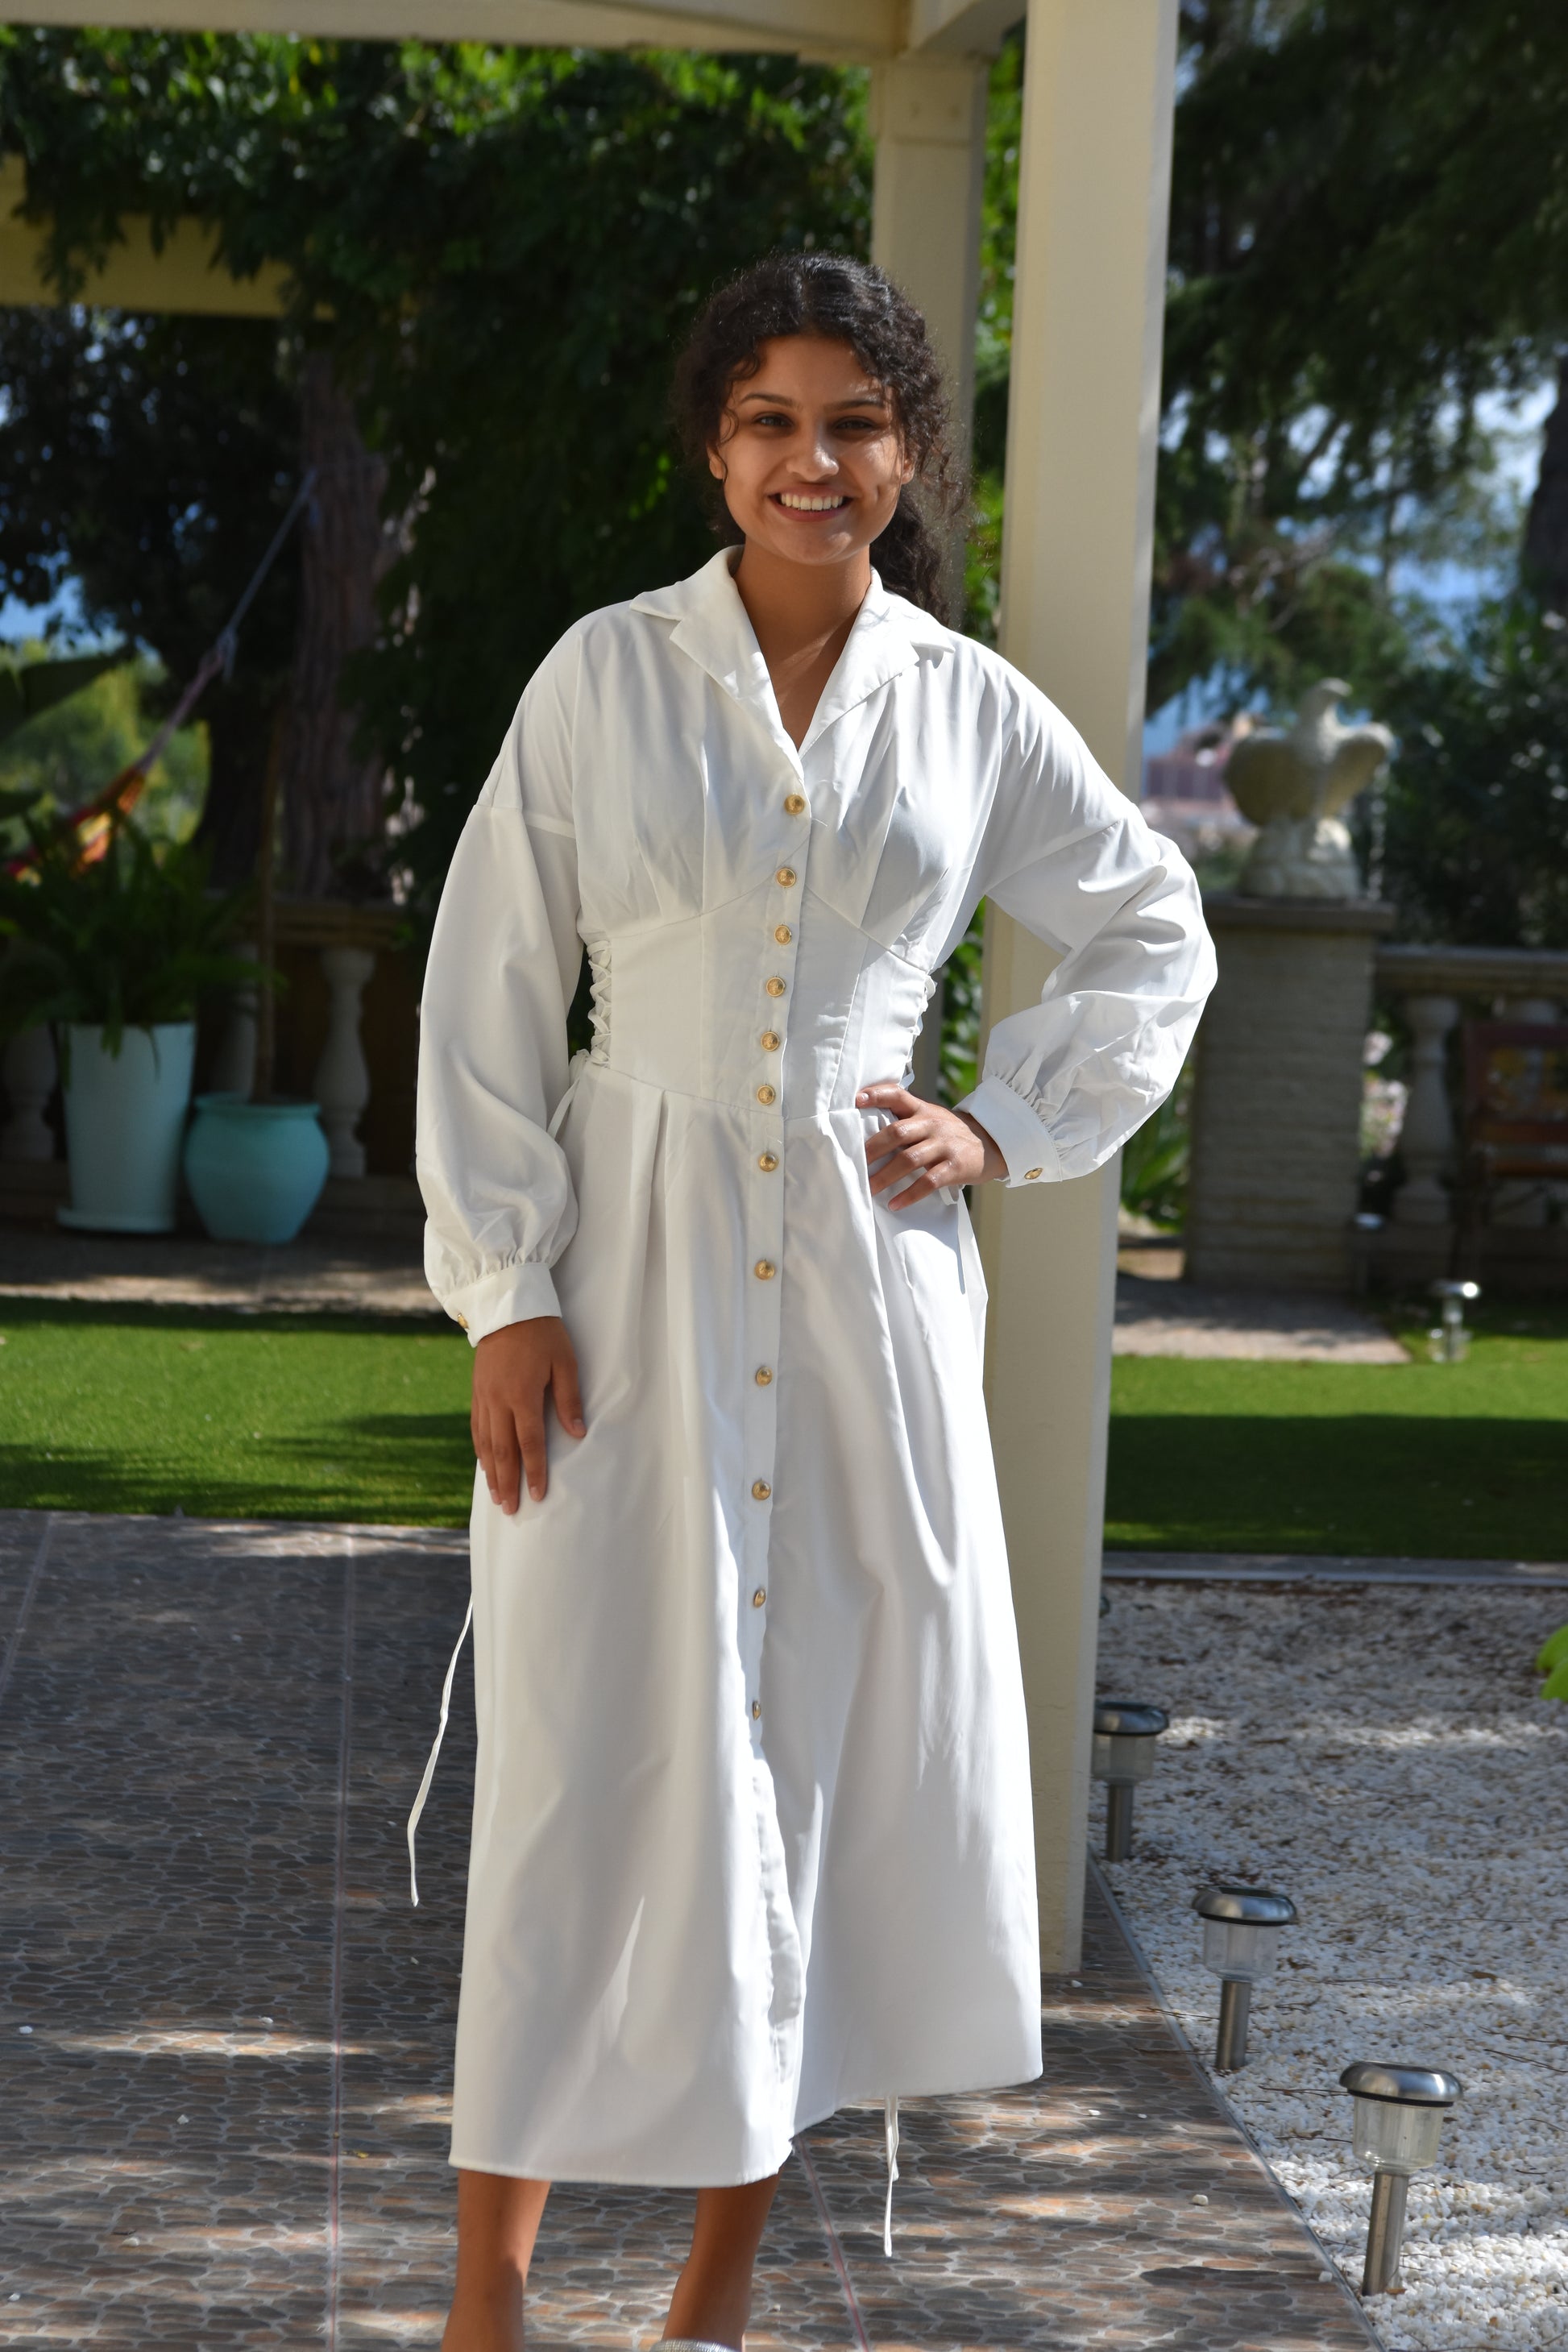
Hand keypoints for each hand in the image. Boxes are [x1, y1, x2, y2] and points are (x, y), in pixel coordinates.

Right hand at [471, 1315, 584, 1512]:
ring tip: (497, 1496)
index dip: (534, 1471)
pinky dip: (480, 1450)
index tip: (536, 1496)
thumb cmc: (543, 1333)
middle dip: (507, 1482)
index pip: (529, 1443)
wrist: (506, 1305)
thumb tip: (577, 1434)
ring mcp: (483, 1397)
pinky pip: (476, 1428)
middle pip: (502, 1451)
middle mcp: (498, 1401)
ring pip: (485, 1443)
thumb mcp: (565, 1362)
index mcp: (522, 1395)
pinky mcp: (477, 1391)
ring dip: (491, 1473)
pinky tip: (485, 1464)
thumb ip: (569, 1399)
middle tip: (511, 1509)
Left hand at [857, 1080, 1005, 1209]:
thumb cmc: (947, 1134)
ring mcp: (944, 1145)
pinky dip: (910, 1194)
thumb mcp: (929, 1118)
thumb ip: (904, 1119)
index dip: (877, 1095)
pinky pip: (929, 1181)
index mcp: (922, 1110)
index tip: (856, 1100)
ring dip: (885, 1176)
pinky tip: (894, 1204)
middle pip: (897, 1132)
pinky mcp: (955, 1167)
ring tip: (868, 1189)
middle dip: (872, 1149)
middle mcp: (932, 1124)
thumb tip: (863, 1129)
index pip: (898, 1095)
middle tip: (852, 1163)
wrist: (990, 1144)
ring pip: (909, 1159)